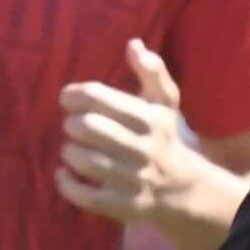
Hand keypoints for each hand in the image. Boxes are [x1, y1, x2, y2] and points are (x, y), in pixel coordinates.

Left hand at [52, 39, 216, 228]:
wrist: (184, 189)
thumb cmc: (164, 138)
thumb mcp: (164, 104)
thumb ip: (151, 73)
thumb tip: (133, 44)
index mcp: (151, 120)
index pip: (100, 98)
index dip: (75, 94)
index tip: (68, 98)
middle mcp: (144, 150)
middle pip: (89, 128)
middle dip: (73, 124)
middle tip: (74, 126)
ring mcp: (134, 180)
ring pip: (85, 160)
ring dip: (70, 152)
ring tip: (74, 149)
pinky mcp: (124, 205)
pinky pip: (84, 195)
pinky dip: (66, 183)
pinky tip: (65, 174)